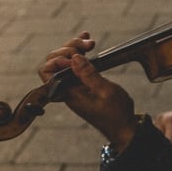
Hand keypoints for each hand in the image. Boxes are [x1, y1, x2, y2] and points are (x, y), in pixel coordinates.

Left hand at [39, 33, 137, 150]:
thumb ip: (89, 74)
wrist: (124, 128)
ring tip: (90, 42)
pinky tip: (89, 44)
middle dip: (68, 49)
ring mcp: (74, 85)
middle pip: (54, 62)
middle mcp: (68, 88)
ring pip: (64, 61)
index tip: (76, 57)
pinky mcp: (82, 83)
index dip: (58, 59)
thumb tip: (74, 58)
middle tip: (88, 46)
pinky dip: (81, 53)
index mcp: (69, 93)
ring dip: (76, 48)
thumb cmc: (116, 114)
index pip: (47, 72)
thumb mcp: (106, 92)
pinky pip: (76, 65)